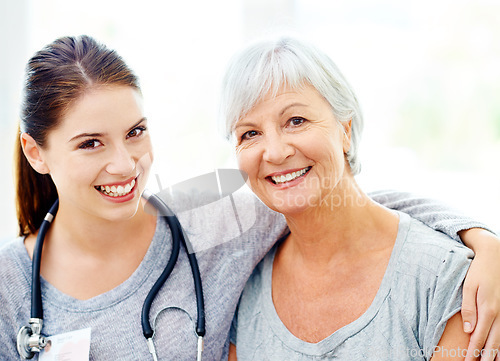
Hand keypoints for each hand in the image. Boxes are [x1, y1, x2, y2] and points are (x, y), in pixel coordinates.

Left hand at [459, 228, 499, 360]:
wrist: (495, 256)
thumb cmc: (479, 271)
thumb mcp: (469, 287)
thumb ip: (468, 309)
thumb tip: (469, 330)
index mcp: (488, 309)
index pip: (479, 337)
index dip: (473, 351)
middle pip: (494, 342)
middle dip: (485, 357)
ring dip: (496, 352)